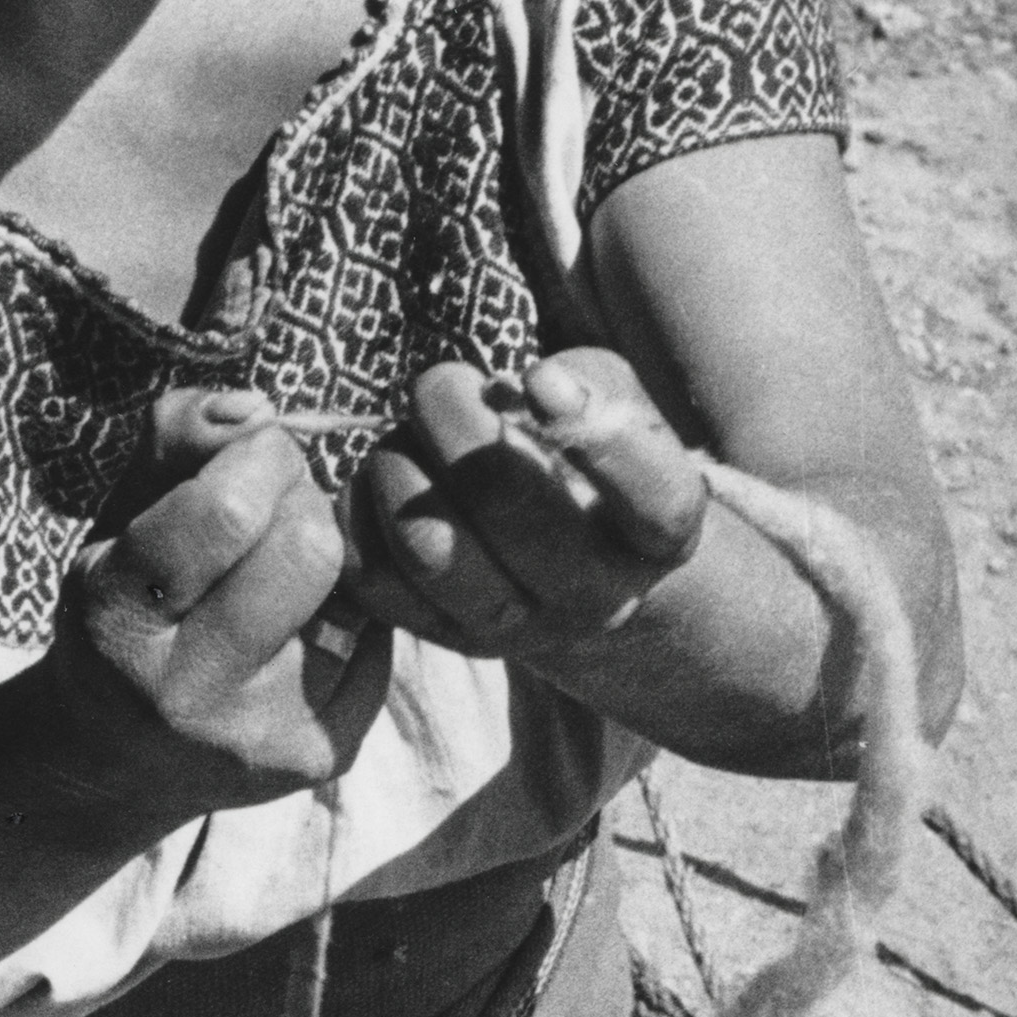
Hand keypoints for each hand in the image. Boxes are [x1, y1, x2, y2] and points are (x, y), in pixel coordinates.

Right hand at [47, 386, 391, 810]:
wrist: (116, 760)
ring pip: (354, 593)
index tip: (247, 458)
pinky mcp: (319, 758)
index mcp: (118, 621)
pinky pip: (378, 643)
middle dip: (303, 502)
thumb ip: (175, 437)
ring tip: (279, 578)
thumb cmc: (126, 606)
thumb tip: (259, 409)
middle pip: (310, 547)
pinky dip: (349, 622)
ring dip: (329, 562)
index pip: (227, 510)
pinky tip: (300, 636)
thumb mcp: (116, 516)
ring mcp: (257, 736)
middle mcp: (183, 694)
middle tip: (270, 514)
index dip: (258, 456)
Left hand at [344, 350, 708, 657]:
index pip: (652, 499)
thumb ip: (591, 384)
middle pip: (505, 502)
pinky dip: (359, 508)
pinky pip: (371, 574)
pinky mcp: (438, 637)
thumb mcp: (617, 414)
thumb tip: (527, 389)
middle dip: (451, 415)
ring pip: (424, 545)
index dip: (601, 436)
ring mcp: (512, 628)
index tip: (539, 379)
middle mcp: (592, 596)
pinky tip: (383, 480)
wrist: (566, 575)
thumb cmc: (586, 467)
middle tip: (442, 384)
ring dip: (397, 464)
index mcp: (657, 535)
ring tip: (408, 438)